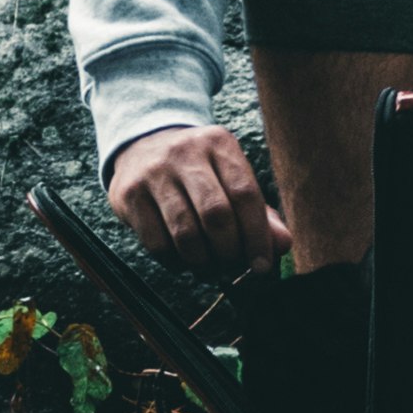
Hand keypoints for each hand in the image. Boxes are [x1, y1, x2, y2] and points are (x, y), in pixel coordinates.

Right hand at [108, 123, 289, 275]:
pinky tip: (182, 260)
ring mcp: (154, 172)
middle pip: (216, 215)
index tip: (261, 265)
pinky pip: (156, 243)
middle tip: (231, 266)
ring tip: (209, 267)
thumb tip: (282, 245)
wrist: (143, 145)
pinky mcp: (129, 193)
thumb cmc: (199, 172)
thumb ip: (260, 213)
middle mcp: (185, 153)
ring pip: (185, 233)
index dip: (257, 237)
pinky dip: (175, 262)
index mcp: (219, 144)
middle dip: (229, 252)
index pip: (245, 194)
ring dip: (202, 262)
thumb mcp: (231, 179)